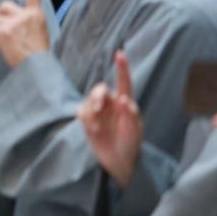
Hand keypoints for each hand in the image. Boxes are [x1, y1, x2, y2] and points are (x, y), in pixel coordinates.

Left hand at [0, 0, 48, 67]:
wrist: (37, 68)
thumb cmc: (35, 56)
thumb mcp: (37, 35)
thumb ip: (25, 23)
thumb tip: (10, 22)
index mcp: (37, 16)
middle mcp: (27, 15)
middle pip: (4, 6)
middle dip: (2, 18)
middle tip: (9, 35)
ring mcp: (16, 21)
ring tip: (10, 44)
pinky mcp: (5, 30)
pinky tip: (3, 46)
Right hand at [77, 51, 141, 188]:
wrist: (118, 161)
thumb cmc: (131, 144)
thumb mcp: (135, 131)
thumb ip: (131, 115)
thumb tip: (124, 100)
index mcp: (126, 103)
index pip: (124, 82)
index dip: (122, 68)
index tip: (119, 54)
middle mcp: (111, 104)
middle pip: (100, 89)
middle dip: (97, 96)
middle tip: (99, 108)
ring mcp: (99, 112)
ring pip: (88, 100)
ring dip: (91, 111)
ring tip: (96, 126)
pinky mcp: (88, 120)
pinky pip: (81, 112)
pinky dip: (86, 120)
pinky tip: (93, 130)